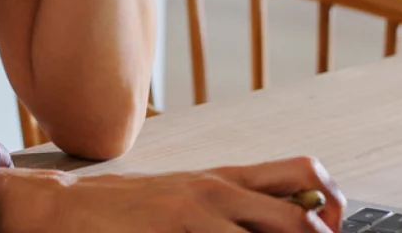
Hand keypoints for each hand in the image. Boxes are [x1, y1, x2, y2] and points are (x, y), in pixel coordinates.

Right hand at [0, 157, 345, 232]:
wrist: (68, 207)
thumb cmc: (129, 207)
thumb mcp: (190, 193)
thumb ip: (238, 201)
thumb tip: (296, 216)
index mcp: (227, 178)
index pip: (305, 175)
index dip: (333, 205)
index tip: (331, 228)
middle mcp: (218, 192)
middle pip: (300, 220)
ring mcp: (197, 216)